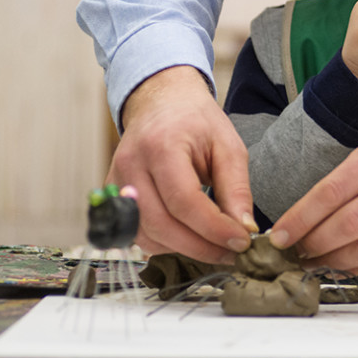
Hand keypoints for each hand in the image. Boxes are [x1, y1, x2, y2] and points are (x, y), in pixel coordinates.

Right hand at [107, 66, 254, 261]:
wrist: (162, 104)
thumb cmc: (197, 121)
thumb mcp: (228, 146)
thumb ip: (236, 188)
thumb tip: (244, 229)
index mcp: (161, 146)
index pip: (184, 201)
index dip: (213, 228)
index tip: (241, 241)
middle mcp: (131, 167)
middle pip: (160, 224)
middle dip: (199, 246)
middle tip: (230, 253)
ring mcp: (116, 183)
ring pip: (144, 235)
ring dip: (182, 250)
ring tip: (215, 249)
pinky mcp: (113, 198)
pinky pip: (136, 233)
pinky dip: (164, 243)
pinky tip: (190, 240)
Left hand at [267, 118, 357, 273]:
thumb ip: (356, 176)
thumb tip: (312, 213)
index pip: (332, 191)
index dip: (300, 219)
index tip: (280, 235)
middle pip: (347, 225)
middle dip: (313, 245)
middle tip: (295, 253)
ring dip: (334, 261)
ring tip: (316, 263)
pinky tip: (348, 265)